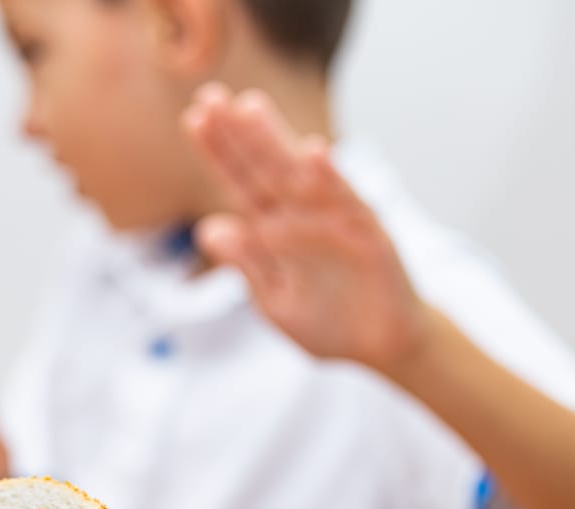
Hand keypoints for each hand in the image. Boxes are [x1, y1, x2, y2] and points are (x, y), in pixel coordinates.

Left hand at [182, 82, 433, 372]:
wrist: (381, 346)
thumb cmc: (327, 322)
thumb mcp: (275, 301)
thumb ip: (247, 264)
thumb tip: (207, 229)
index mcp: (272, 230)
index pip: (239, 183)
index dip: (218, 152)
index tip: (193, 119)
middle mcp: (301, 215)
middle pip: (265, 168)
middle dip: (239, 134)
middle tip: (211, 96)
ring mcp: (335, 219)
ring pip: (302, 176)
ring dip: (278, 142)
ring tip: (251, 109)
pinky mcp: (367, 233)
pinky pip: (347, 202)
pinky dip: (332, 178)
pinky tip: (314, 152)